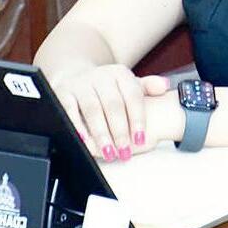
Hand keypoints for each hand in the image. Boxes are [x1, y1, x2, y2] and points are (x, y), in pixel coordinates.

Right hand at [52, 64, 170, 161]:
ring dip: (101, 133)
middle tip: (124, 152)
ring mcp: (81, 84)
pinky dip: (76, 126)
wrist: (78, 76)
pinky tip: (84, 141)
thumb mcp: (129, 85)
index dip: (137, 118)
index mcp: (120, 74)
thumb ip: (148, 87)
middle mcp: (101, 76)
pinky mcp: (63, 93)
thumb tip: (164, 86)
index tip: (141, 139)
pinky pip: (69, 110)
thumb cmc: (110, 88)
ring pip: (92, 109)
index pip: (132, 96)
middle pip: (113, 104)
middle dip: (119, 131)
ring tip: (108, 152)